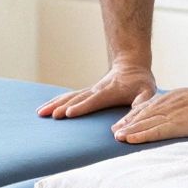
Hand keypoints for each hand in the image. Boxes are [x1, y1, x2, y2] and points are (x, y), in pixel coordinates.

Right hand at [37, 63, 156, 118]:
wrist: (131, 65)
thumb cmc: (140, 82)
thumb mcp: (147, 93)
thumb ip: (140, 105)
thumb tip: (124, 123)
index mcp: (109, 92)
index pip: (93, 100)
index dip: (81, 107)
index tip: (68, 113)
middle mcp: (96, 90)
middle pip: (76, 99)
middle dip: (61, 107)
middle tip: (49, 115)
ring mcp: (89, 90)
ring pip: (69, 96)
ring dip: (54, 104)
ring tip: (40, 113)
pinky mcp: (87, 92)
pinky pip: (69, 96)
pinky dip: (56, 101)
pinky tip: (46, 108)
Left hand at [112, 82, 187, 143]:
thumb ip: (179, 106)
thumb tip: (178, 114)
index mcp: (169, 100)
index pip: (147, 109)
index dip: (133, 117)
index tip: (123, 124)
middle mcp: (166, 106)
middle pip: (142, 116)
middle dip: (127, 124)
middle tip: (114, 132)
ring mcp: (170, 115)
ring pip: (144, 124)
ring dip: (129, 130)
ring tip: (117, 137)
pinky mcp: (177, 124)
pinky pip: (155, 131)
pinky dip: (140, 135)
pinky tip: (130, 139)